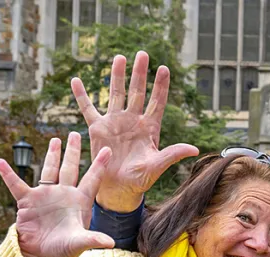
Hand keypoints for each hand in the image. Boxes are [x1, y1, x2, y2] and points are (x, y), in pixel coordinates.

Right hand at [0, 132, 114, 256]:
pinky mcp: (28, 202)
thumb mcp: (79, 244)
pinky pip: (17, 185)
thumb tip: (110, 243)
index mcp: (80, 202)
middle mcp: (64, 195)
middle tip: (75, 133)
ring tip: (55, 140)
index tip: (108, 149)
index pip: (92, 179)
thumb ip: (93, 240)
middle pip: (70, 168)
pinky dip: (8, 174)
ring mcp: (46, 196)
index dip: (100, 165)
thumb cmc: (64, 251)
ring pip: (49, 170)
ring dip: (51, 155)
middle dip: (72, 151)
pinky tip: (0, 162)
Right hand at [71, 51, 198, 211]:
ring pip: (116, 94)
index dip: (161, 86)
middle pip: (137, 92)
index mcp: (149, 128)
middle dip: (140, 73)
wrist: (119, 189)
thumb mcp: (157, 166)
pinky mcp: (98, 128)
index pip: (157, 103)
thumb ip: (173, 154)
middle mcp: (133, 121)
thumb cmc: (140, 179)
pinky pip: (88, 108)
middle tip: (142, 53)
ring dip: (117, 76)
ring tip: (120, 57)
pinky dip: (81, 95)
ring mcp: (115, 122)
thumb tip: (194, 149)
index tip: (164, 68)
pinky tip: (75, 81)